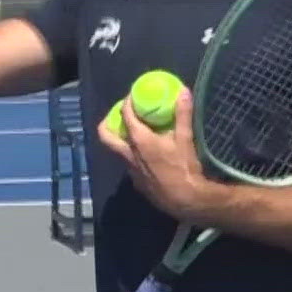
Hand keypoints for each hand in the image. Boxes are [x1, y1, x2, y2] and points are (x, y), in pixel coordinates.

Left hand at [94, 89, 224, 226]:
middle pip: (106, 136)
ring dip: (122, 141)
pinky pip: (130, 165)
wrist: (185, 201)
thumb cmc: (184, 168)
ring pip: (118, 151)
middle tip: (118, 116)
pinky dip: (133, 156)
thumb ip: (183, 114)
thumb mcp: (185, 139)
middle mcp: (129, 154)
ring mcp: (130, 170)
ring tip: (134, 134)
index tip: (132, 97)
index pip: (126, 115)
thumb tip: (183, 91)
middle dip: (107, 123)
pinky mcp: (136, 183)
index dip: (127, 103)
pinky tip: (147, 156)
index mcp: (139, 140)